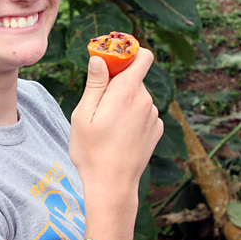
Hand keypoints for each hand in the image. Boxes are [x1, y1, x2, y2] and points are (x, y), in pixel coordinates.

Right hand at [69, 49, 162, 195]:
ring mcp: (153, 116)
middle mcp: (146, 101)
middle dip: (117, 83)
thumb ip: (95, 84)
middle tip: (98, 104)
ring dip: (124, 101)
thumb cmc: (92, 151)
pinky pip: (143, 112)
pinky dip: (132, 116)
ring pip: (137, 96)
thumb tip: (99, 59)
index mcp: (127, 92)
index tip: (111, 61)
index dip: (128, 53)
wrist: (112, 186)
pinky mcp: (157, 129)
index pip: (142, 56)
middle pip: (134, 77)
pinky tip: (119, 134)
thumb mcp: (83, 115)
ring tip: (107, 124)